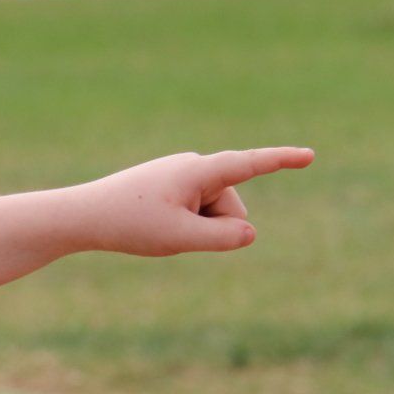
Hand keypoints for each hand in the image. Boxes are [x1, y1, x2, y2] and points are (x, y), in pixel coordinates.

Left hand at [72, 147, 314, 256]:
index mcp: (197, 170)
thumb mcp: (179, 237)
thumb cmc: (128, 224)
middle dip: (213, 227)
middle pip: (230, 207)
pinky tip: (153, 223)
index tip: (310, 155)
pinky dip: (183, 226)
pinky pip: (196, 213)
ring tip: (156, 225)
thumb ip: (222, 237)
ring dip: (194, 228)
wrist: (83, 216)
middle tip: (167, 229)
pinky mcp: (173, 186)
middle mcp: (192, 165)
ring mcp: (182, 175)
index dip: (281, 160)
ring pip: (213, 213)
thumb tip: (250, 233)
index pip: (248, 165)